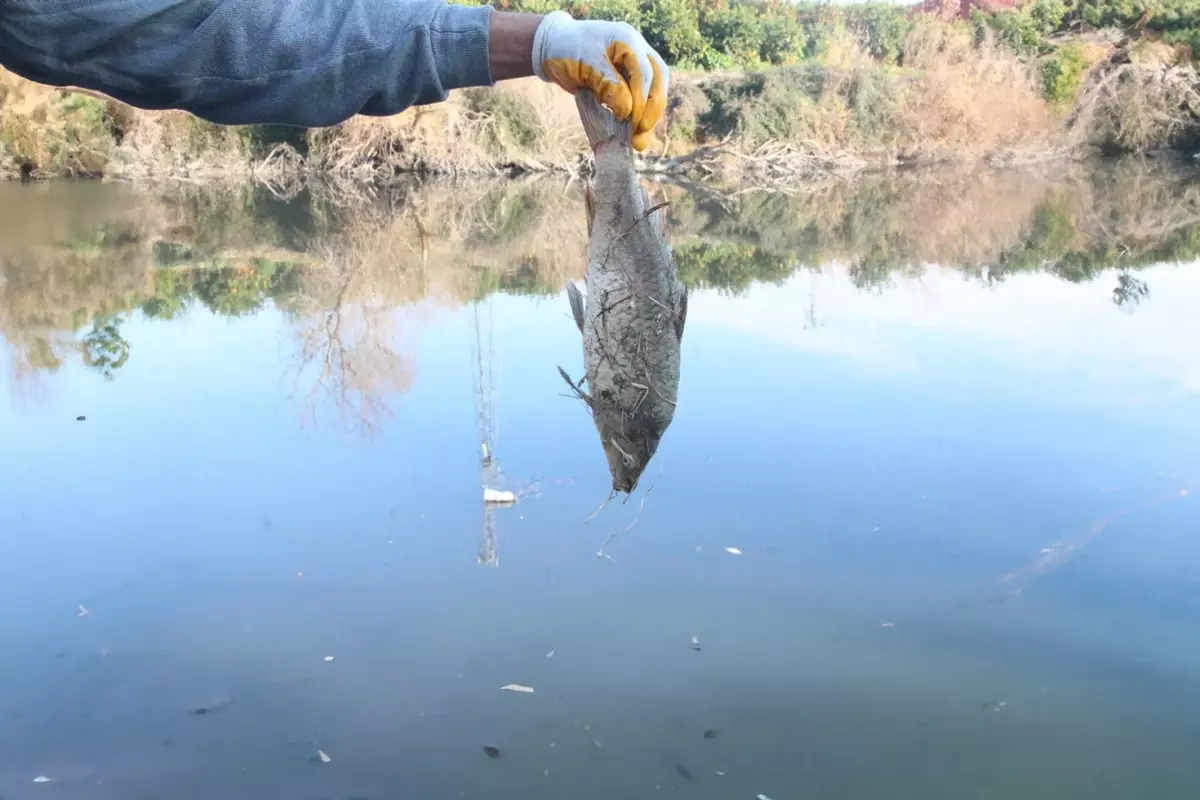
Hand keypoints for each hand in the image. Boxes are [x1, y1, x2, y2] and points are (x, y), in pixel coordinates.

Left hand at [531, 11, 668, 151]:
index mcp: (628, 41)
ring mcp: (636, 66)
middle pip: (658, 81)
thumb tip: (628, 112)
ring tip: (639, 141)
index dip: (642, 101)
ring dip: (650, 117)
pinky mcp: (630, 81)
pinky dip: (640, 118)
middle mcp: (638, 51)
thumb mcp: (586, 65)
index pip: (644, 74)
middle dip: (652, 109)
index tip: (633, 124)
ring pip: (655, 91)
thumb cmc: (568, 51)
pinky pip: (643, 99)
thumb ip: (609, 86)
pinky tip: (635, 136)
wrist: (554, 50)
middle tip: (641, 132)